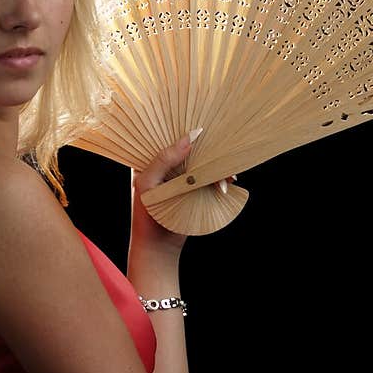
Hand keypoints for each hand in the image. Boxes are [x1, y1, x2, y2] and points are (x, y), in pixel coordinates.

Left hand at [130, 130, 236, 256]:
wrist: (159, 247)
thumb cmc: (145, 216)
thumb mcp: (148, 183)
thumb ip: (164, 160)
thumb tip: (188, 139)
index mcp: (151, 160)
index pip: (169, 137)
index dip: (184, 130)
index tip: (203, 125)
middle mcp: (168, 167)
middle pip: (191, 150)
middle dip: (208, 149)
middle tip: (222, 148)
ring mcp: (183, 179)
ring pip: (203, 165)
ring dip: (216, 167)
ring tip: (227, 174)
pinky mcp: (195, 191)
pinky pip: (210, 180)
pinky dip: (219, 179)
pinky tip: (226, 182)